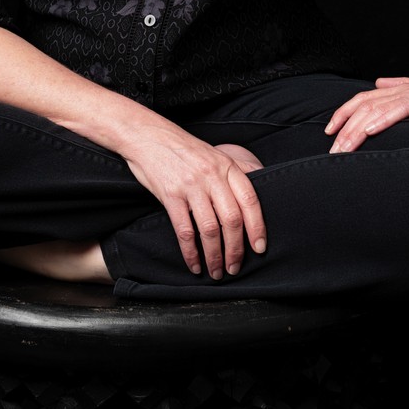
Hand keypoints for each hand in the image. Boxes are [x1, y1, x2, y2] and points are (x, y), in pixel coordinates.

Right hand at [122, 130, 265, 278]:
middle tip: (236, 267)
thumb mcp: (214, 154)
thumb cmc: (182, 148)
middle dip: (236, 250)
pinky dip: (191, 252)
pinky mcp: (170, 195)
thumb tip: (260, 185)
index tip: (260, 248)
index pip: (250, 200)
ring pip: (210, 229)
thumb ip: (236, 170)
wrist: (147, 136)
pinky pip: (184, 230)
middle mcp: (211, 176)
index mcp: (226, 166)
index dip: (258, 227)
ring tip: (217, 272)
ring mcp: (190, 186)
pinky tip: (194, 264)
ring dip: (215, 256)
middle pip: (232, 219)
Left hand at [324, 73, 408, 153]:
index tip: (329, 132)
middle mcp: (402, 91)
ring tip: (344, 146)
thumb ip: (401, 89)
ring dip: (357, 129)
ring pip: (377, 109)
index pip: (362, 101)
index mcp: (399, 91)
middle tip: (332, 150)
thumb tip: (378, 83)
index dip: (343, 114)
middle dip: (345, 128)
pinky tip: (370, 130)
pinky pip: (400, 108)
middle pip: (364, 106)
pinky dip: (383, 118)